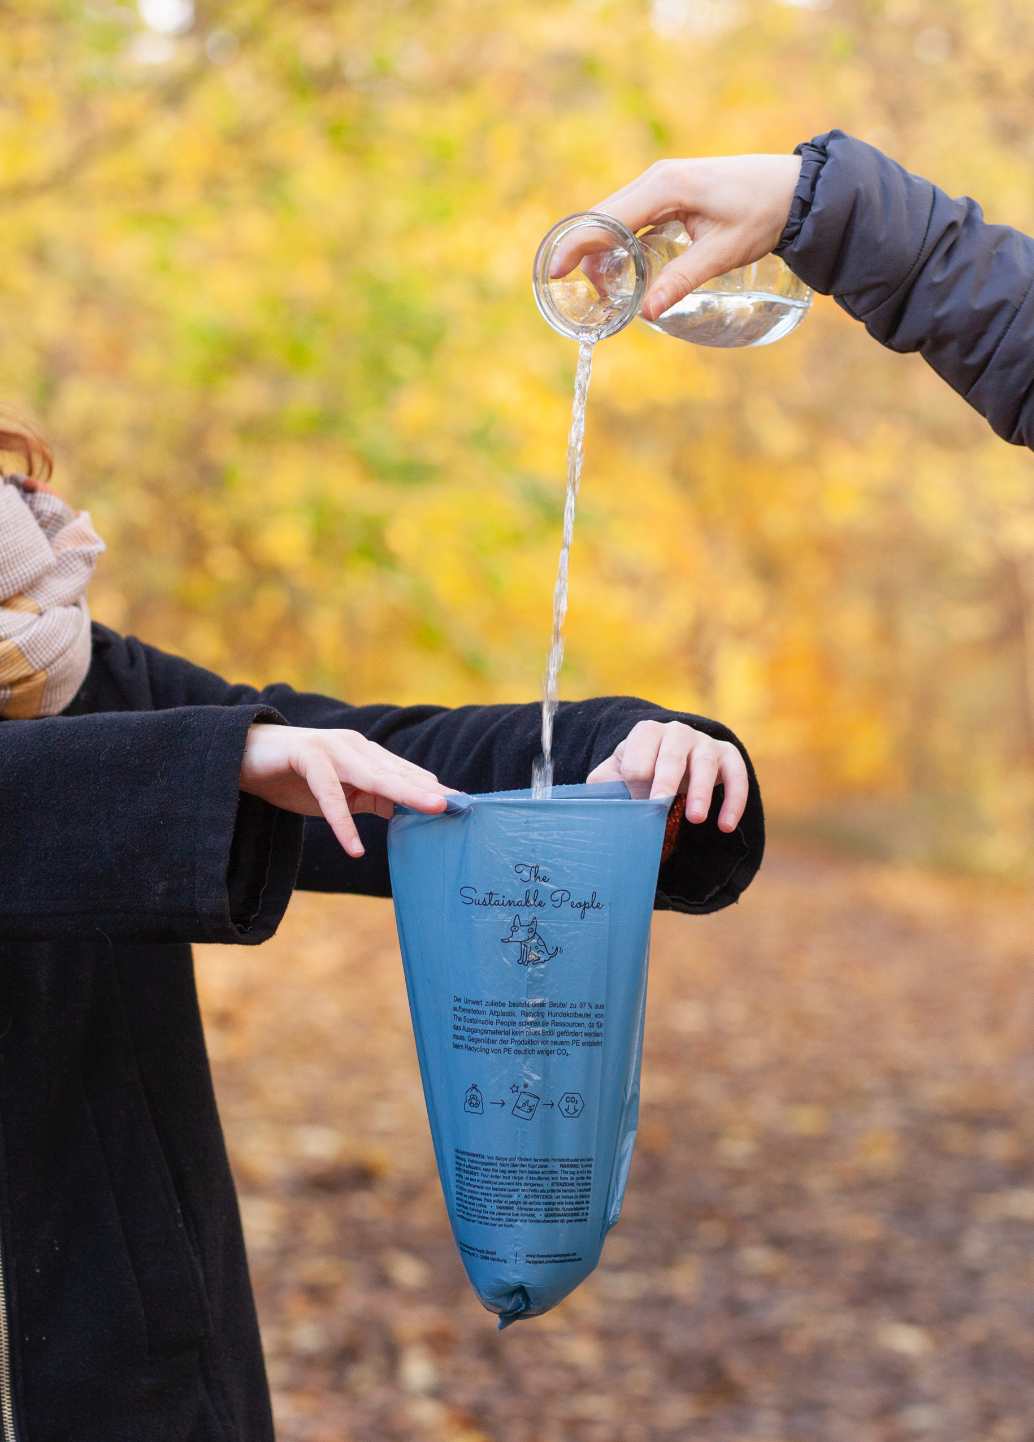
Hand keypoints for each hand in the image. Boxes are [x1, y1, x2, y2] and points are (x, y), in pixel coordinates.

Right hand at [240, 724, 453, 857]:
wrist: (242, 756)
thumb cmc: (293, 775)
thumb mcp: (338, 791)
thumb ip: (369, 798)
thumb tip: (403, 811)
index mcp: (364, 753)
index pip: (405, 772)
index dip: (432, 788)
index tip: (463, 804)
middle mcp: (353, 746)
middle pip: (397, 772)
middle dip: (430, 788)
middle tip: (459, 804)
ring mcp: (330, 749)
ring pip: (373, 774)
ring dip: (404, 791)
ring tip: (432, 809)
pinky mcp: (306, 757)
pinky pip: (329, 794)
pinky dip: (342, 822)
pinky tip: (355, 847)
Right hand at [553, 153, 801, 322]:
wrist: (793, 189)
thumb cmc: (762, 213)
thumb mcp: (723, 252)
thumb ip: (682, 280)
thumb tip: (647, 314)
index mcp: (665, 187)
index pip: (606, 219)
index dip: (576, 247)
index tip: (554, 273)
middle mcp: (656, 179)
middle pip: (603, 217)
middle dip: (586, 254)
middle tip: (588, 295)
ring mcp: (661, 183)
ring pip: (614, 216)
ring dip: (603, 250)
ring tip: (607, 289)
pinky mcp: (668, 191)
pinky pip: (631, 216)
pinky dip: (620, 242)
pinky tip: (624, 269)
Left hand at [586, 720, 747, 831]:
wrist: (671, 758)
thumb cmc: (640, 769)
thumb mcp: (616, 772)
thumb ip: (605, 783)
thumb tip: (603, 804)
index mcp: (645, 733)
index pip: (638, 759)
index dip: (635, 785)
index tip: (636, 805)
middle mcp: (676, 731)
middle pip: (671, 755)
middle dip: (666, 780)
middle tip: (660, 805)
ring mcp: (704, 742)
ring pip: (705, 763)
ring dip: (701, 791)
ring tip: (695, 819)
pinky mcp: (728, 755)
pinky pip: (736, 774)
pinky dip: (734, 799)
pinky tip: (726, 825)